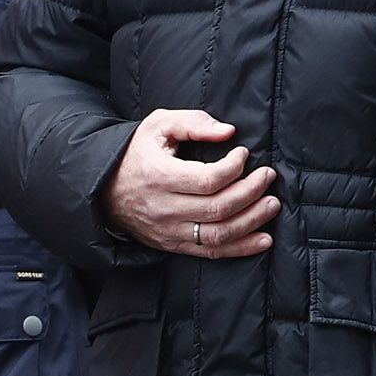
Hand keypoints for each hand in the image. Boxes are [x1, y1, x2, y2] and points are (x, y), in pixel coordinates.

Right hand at [102, 108, 278, 257]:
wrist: (103, 190)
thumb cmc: (136, 153)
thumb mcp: (158, 126)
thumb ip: (193, 123)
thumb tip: (228, 132)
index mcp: (160, 176)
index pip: (209, 179)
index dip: (235, 167)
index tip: (243, 153)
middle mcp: (165, 208)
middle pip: (219, 207)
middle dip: (252, 191)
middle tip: (268, 176)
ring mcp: (169, 231)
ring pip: (219, 233)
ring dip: (252, 220)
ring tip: (272, 204)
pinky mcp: (174, 245)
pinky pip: (211, 252)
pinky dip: (241, 248)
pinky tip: (263, 239)